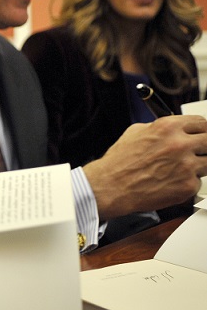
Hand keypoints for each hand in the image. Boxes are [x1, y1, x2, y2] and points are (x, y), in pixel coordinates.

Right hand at [83, 115, 206, 219]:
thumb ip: (158, 128)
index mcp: (168, 127)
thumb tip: (171, 129)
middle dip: (204, 147)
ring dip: (198, 166)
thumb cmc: (119, 163)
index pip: (202, 122)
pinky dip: (187, 183)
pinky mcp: (187, 186)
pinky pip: (197, 182)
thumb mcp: (135, 132)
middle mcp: (180, 144)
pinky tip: (170, 182)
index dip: (202, 129)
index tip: (202, 134)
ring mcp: (187, 166)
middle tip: (196, 152)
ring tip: (179, 170)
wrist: (111, 186)